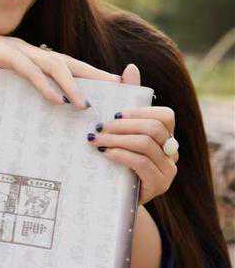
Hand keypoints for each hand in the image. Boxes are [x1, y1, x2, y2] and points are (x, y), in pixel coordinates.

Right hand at [0, 18, 121, 109]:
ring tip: (85, 105)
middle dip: (94, 75)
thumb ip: (10, 84)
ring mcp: (16, 50)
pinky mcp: (2, 54)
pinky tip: (56, 99)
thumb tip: (26, 103)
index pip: (64, 64)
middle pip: (69, 62)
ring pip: (54, 65)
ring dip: (72, 85)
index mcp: (28, 54)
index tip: (108, 86)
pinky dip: (44, 85)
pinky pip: (29, 71)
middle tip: (116, 88)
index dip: (87, 74)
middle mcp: (27, 49)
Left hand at [86, 63, 178, 205]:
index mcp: (165, 136)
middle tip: (97, 127)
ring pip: (146, 144)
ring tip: (94, 140)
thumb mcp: (118, 131)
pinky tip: (105, 153)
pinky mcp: (158, 186)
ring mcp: (168, 171)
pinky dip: (121, 154)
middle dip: (123, 125)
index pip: (165, 116)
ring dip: (116, 139)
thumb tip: (131, 68)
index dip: (141, 111)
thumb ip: (127, 100)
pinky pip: (141, 163)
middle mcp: (172, 152)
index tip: (114, 114)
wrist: (111, 199)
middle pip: (154, 128)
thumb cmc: (114, 159)